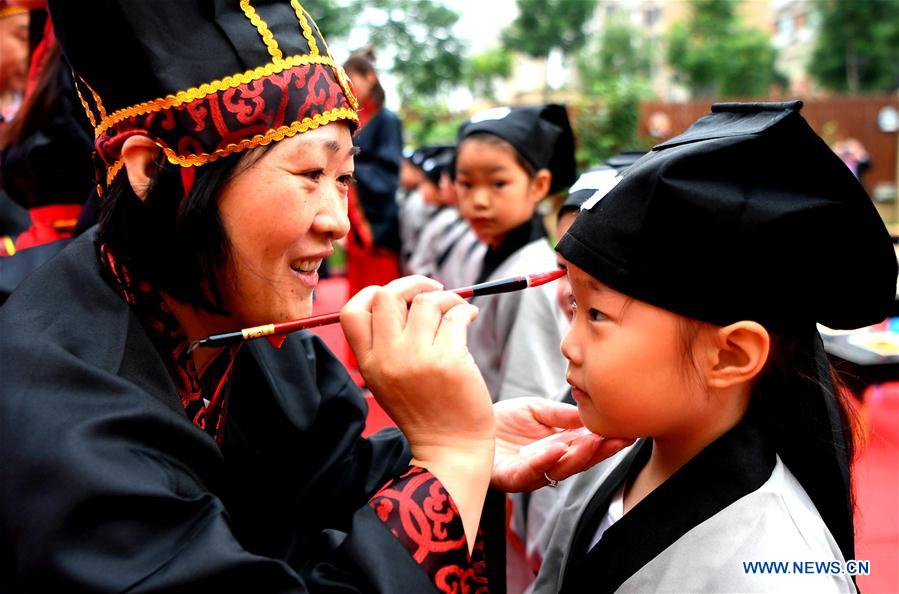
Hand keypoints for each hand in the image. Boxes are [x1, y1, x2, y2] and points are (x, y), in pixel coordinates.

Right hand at [341, 275, 494, 452]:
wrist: (450, 449)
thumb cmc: (425, 410)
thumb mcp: (389, 380)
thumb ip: (388, 343)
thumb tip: (408, 294)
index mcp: (369, 363)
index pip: (353, 311)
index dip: (373, 293)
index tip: (398, 296)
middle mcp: (388, 359)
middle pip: (388, 295)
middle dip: (413, 283)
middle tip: (433, 290)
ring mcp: (418, 359)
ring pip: (427, 301)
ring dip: (447, 298)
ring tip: (456, 309)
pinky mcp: (449, 360)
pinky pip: (456, 315)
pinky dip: (465, 310)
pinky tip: (469, 319)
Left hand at [491, 398, 633, 491]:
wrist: (468, 424)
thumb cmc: (502, 419)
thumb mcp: (535, 410)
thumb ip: (561, 414)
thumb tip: (590, 414)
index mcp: (557, 448)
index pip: (588, 446)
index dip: (608, 440)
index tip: (628, 431)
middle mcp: (547, 464)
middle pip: (580, 462)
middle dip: (602, 451)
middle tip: (621, 439)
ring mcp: (529, 473)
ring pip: (559, 470)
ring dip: (578, 456)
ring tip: (593, 442)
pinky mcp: (508, 477)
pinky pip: (528, 473)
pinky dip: (544, 462)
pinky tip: (556, 450)